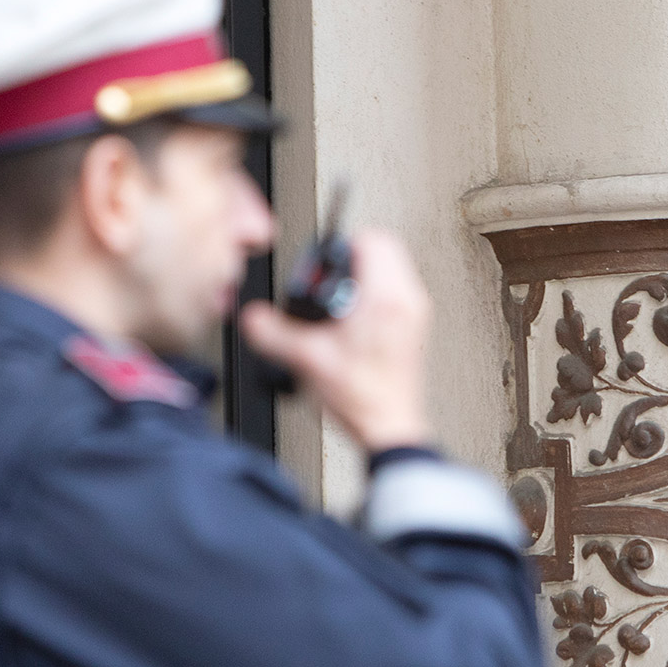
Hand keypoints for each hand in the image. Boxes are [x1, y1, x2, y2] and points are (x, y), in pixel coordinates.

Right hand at [239, 228, 434, 451]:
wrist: (388, 426)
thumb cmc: (362, 398)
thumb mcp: (307, 360)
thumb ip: (273, 333)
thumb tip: (252, 318)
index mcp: (384, 299)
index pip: (373, 240)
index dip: (342, 244)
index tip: (325, 264)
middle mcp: (407, 301)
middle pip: (387, 246)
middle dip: (353, 254)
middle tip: (331, 275)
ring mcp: (415, 313)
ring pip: (395, 266)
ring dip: (367, 270)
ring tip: (342, 295)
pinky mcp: (414, 327)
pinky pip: (399, 288)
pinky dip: (378, 289)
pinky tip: (355, 314)